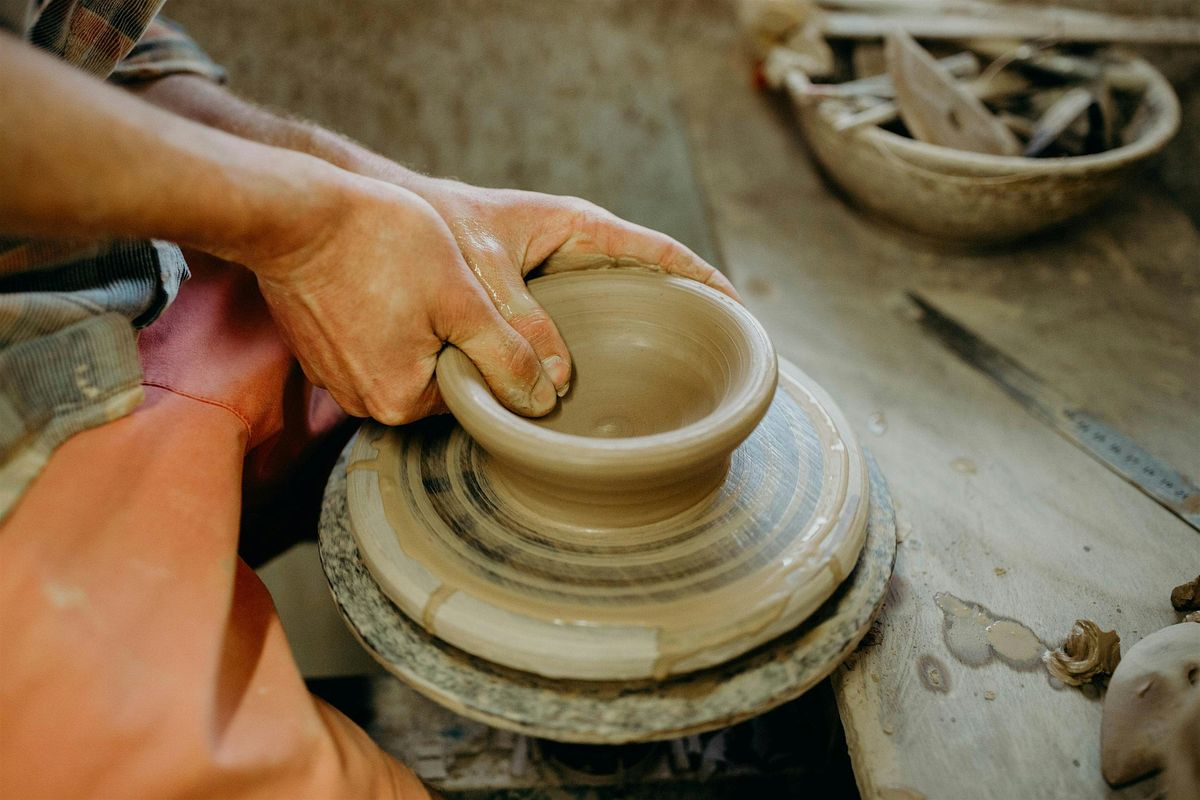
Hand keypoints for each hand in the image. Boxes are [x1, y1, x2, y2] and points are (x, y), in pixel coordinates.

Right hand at [242, 170, 557, 423]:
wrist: (295, 211)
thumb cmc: (382, 244)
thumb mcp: (464, 300)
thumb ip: (508, 356)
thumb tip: (544, 402)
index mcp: (401, 401)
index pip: (472, 388)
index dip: (487, 345)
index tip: (482, 302)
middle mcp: (363, 402)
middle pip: (437, 376)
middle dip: (451, 334)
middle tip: (446, 282)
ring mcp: (334, 377)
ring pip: (403, 356)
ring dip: (418, 323)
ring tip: (412, 275)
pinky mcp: (317, 351)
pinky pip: (368, 343)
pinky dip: (382, 315)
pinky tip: (384, 278)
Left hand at [400, 177, 740, 395]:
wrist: (392, 219)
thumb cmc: (438, 227)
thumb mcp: (484, 271)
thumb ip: (518, 323)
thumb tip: (554, 385)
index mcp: (581, 229)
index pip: (660, 256)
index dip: (702, 283)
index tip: (738, 314)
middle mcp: (577, 255)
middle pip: (647, 289)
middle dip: (679, 321)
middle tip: (712, 367)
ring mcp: (558, 281)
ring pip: (613, 316)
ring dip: (636, 345)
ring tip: (665, 391)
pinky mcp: (534, 306)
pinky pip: (575, 333)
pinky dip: (592, 358)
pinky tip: (593, 396)